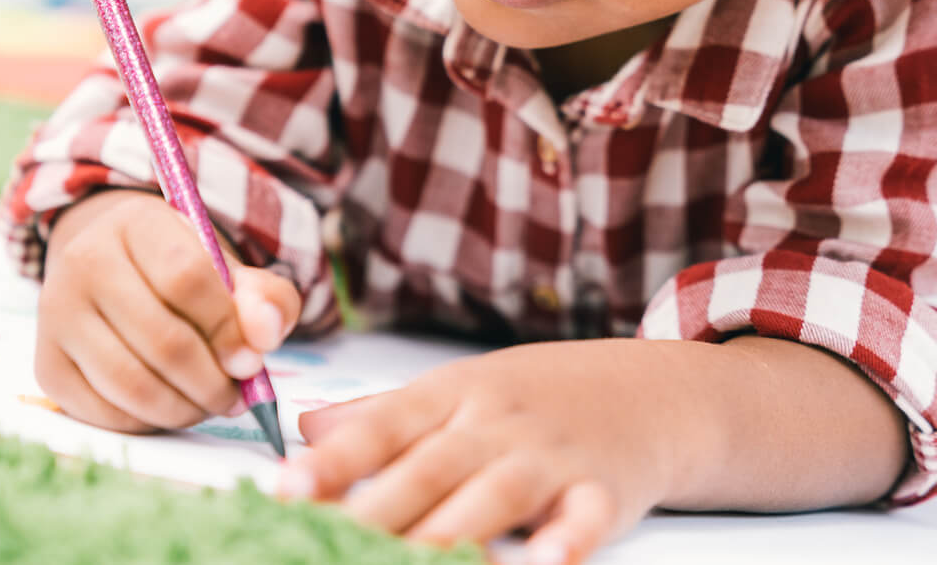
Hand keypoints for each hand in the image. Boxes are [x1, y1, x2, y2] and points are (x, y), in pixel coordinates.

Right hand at [34, 188, 301, 432]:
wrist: (109, 266)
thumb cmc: (180, 268)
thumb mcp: (227, 266)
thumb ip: (263, 296)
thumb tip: (264, 335)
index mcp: (136, 224)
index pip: (186, 277)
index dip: (227, 328)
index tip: (252, 360)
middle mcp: (84, 262)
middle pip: (161, 340)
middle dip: (212, 381)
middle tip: (238, 396)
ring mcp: (56, 316)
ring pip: (131, 384)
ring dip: (184, 408)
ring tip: (210, 403)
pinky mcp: (47, 366)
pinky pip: (105, 412)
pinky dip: (149, 422)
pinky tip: (171, 406)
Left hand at [280, 339, 695, 563]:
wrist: (649, 391)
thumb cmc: (539, 396)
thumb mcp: (460, 389)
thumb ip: (382, 414)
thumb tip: (306, 427)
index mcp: (453, 395)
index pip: (384, 425)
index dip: (335, 459)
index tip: (287, 489)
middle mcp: (495, 422)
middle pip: (430, 469)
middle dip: (377, 512)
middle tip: (326, 547)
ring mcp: (550, 456)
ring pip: (493, 496)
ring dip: (453, 535)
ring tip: (415, 562)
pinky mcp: (602, 492)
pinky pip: (581, 519)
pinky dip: (564, 543)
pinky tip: (546, 564)